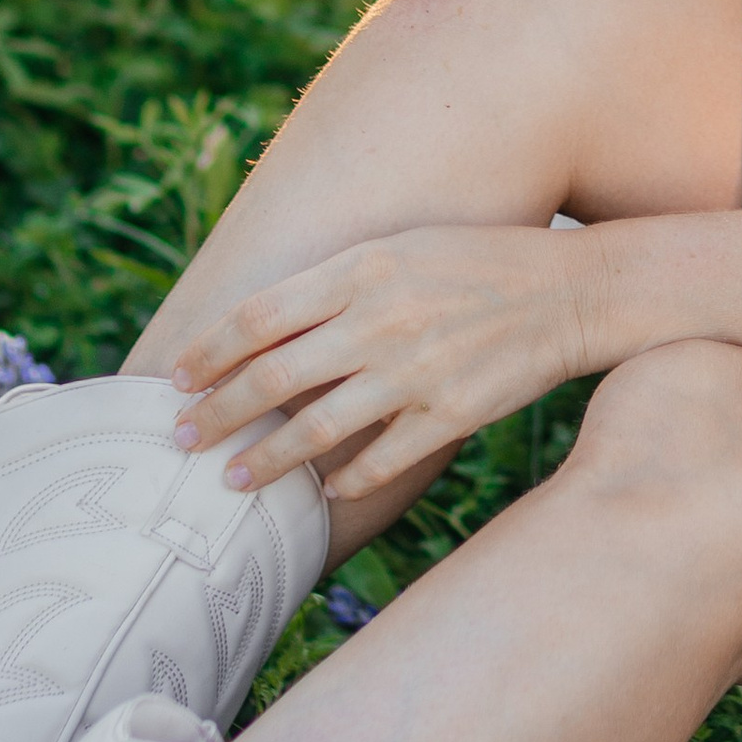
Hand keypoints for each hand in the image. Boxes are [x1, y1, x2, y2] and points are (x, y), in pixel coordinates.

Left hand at [169, 224, 600, 502]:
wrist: (567, 292)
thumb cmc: (474, 262)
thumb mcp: (399, 250)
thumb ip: (332, 285)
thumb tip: (259, 325)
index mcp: (364, 269)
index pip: (260, 315)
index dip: (208, 351)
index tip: (174, 379)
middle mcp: (383, 319)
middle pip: (273, 376)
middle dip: (217, 414)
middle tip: (181, 440)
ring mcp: (416, 371)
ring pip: (316, 429)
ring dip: (265, 460)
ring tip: (233, 481)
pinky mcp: (449, 414)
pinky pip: (378, 460)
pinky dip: (344, 481)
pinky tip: (325, 492)